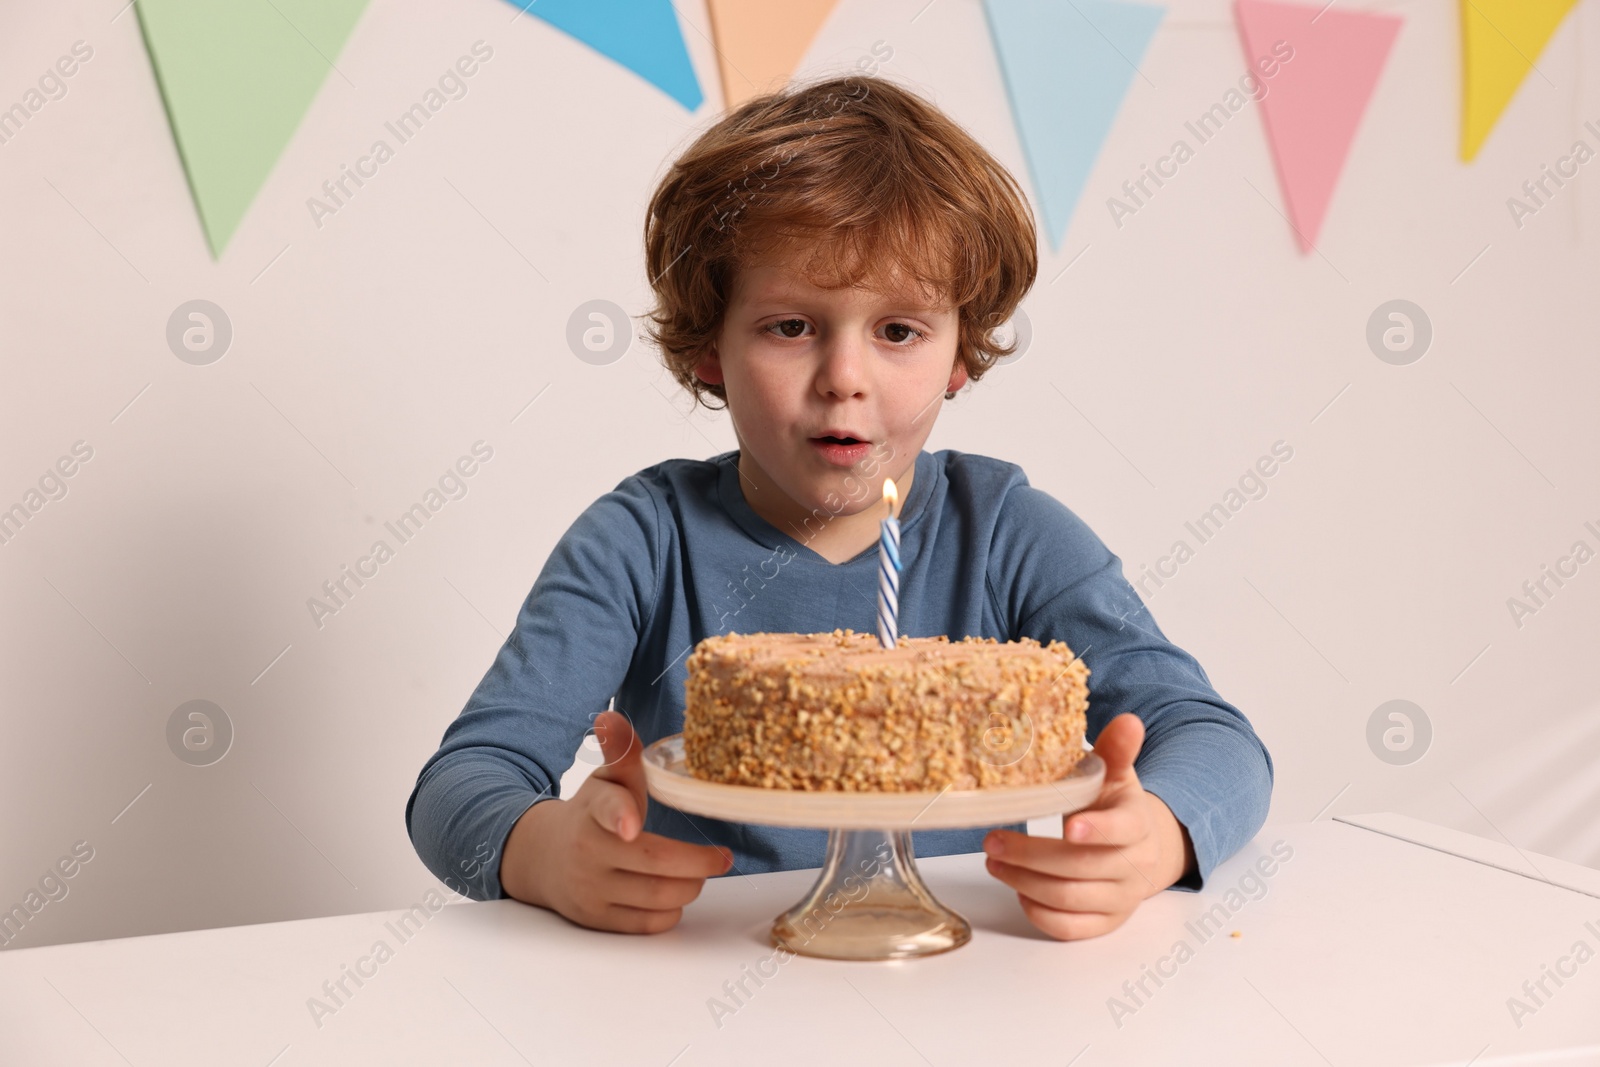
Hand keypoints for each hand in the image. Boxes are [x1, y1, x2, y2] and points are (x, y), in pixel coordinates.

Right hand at [498, 710, 732, 932]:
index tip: (631, 824)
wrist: (543, 860)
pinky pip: (648, 924)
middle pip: (656, 863)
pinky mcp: (597, 920)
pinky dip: (671, 910)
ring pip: (658, 897)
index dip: (620, 815)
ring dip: (690, 886)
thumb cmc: (588, 815)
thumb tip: (611, 718)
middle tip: (720, 857)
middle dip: (699, 863)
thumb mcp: (604, 780)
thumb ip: (619, 753)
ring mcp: (590, 890)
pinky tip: (675, 893)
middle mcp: (587, 854)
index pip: (607, 810)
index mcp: (593, 812)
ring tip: (699, 873)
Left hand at [983, 713, 1194, 939]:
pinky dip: (1040, 912)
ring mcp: (1121, 899)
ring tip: (994, 861)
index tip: (1069, 826)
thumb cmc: (1116, 806)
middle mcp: (1133, 867)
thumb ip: (1116, 751)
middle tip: (992, 841)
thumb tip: (1127, 720)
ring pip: (1071, 899)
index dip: (1098, 830)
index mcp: (1137, 824)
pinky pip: (1071, 928)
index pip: (1123, 830)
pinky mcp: (1105, 923)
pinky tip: (1018, 891)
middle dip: (1032, 856)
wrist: (1142, 848)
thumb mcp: (1116, 775)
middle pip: (1082, 868)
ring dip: (1025, 882)